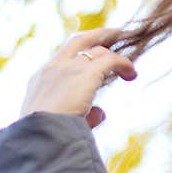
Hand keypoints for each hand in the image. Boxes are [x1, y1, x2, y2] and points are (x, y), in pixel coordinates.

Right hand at [19, 27, 137, 128]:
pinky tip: (132, 74)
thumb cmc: (46, 137)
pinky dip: (124, 64)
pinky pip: (111, 60)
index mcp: (41, 79)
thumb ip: (83, 114)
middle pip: (78, 40)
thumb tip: (101, 113)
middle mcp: (53, 68)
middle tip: (116, 34)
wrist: (40, 137)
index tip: (96, 56)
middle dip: (99, 35)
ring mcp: (69, 67)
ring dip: (115, 55)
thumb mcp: (62, 123)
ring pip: (98, 50)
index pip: (63, 58)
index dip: (81, 55)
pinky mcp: (86, 73)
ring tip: (128, 65)